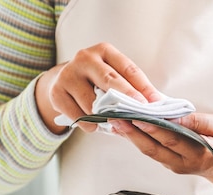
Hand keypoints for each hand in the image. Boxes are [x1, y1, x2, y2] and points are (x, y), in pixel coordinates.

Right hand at [35, 43, 160, 133]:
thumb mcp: (114, 77)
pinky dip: (90, 125)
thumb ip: (131, 88)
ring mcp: (68, 74)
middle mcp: (85, 58)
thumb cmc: (97, 82)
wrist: (63, 82)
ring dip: (107, 117)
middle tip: (141, 111)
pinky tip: (95, 126)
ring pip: (93, 103)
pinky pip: (79, 116)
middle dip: (127, 97)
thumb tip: (155, 105)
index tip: (156, 101)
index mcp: (104, 50)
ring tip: (117, 124)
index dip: (143, 86)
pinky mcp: (57, 92)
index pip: (128, 68)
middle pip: (110, 80)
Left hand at [111, 113, 212, 194]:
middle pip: (154, 148)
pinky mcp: (171, 166)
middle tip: (116, 116)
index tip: (137, 115)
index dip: (154, 127)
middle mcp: (184, 164)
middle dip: (133, 132)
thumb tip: (174, 115)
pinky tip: (127, 128)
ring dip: (131, 137)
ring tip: (115, 121)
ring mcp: (176, 167)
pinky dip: (139, 139)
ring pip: (150, 152)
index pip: (173, 139)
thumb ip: (199, 122)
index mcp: (200, 153)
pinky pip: (153, 152)